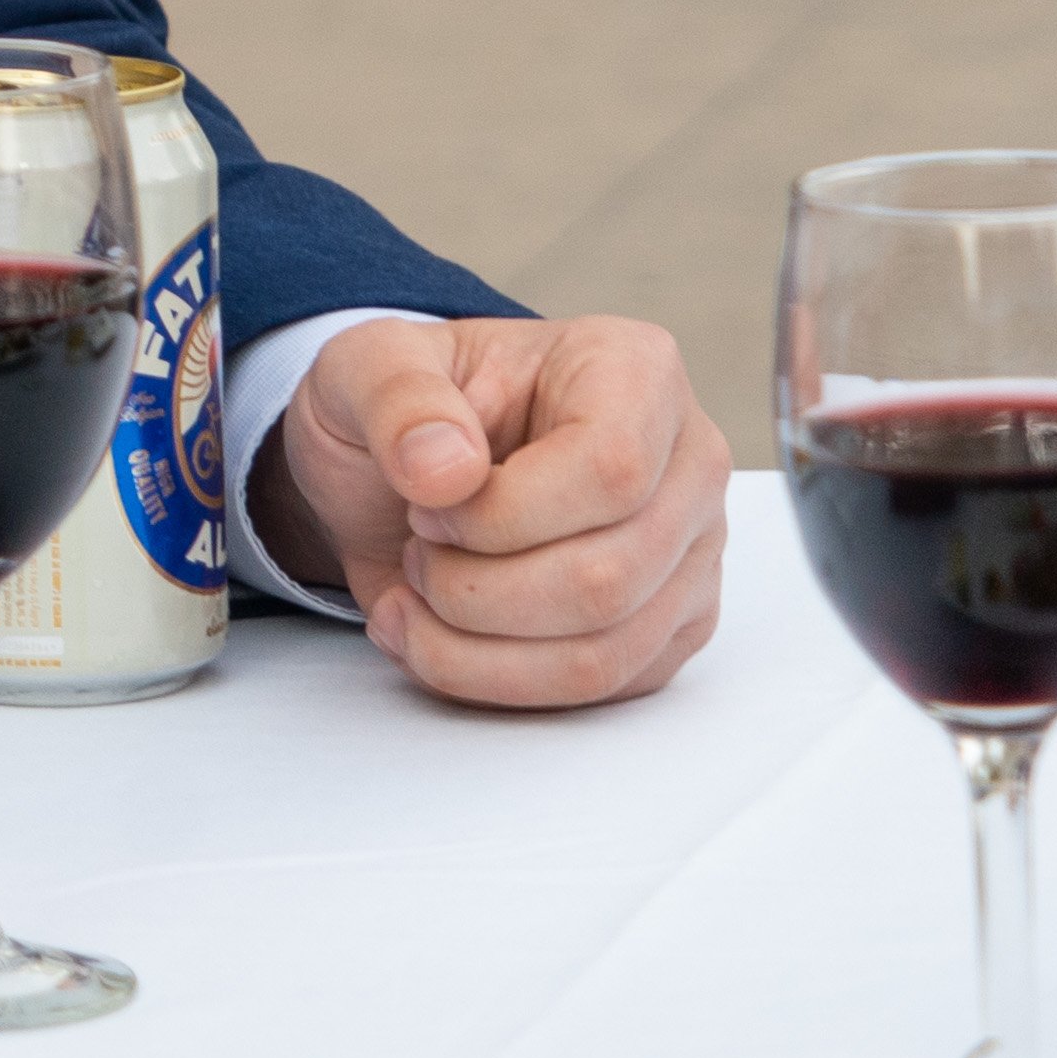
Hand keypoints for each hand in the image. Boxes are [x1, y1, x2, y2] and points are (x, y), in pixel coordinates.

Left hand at [262, 315, 721, 710]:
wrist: (415, 466)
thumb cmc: (408, 408)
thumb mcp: (366, 366)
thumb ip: (396, 400)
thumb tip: (446, 469)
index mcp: (636, 371)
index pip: (609, 471)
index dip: (500, 515)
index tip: (427, 506)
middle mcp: (688, 464)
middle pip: (608, 579)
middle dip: (474, 591)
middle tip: (415, 551)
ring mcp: (690, 553)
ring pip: (603, 654)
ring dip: (474, 649)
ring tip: (412, 598)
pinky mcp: (669, 626)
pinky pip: (598, 691)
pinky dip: (492, 680)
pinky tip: (434, 633)